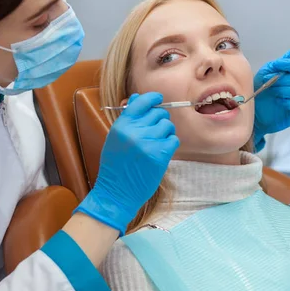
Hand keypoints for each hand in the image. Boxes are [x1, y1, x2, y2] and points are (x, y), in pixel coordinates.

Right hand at [74, 92, 178, 234]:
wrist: (116, 192)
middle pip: (158, 113)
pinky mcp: (160, 155)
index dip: (152, 98)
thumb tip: (138, 97)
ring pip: (168, 126)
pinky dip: (170, 144)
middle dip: (159, 120)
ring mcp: (148, 143)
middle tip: (154, 132)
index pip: (141, 102)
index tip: (158, 98)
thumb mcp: (115, 138)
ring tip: (156, 144)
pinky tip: (161, 152)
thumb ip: (127, 119)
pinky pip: (174, 140)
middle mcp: (135, 131)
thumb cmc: (115, 166)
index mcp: (122, 125)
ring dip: (165, 133)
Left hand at [253, 46, 289, 147]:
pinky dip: (287, 102)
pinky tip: (279, 102)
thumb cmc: (261, 91)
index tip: (276, 65)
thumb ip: (282, 62)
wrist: (253, 111)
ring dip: (285, 90)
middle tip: (271, 83)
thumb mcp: (268, 72)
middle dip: (284, 79)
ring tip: (274, 92)